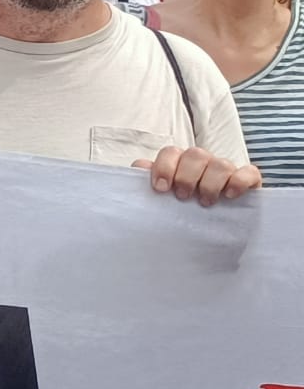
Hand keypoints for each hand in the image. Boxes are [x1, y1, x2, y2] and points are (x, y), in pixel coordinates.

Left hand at [137, 146, 260, 205]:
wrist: (209, 236)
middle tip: (183, 197)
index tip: (161, 188)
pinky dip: (239, 181)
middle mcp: (202, 163)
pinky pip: (249, 172)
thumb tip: (139, 166)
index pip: (170, 152)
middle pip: (196, 154)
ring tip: (205, 203)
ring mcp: (225, 171)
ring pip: (221, 163)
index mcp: (179, 164)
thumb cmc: (180, 213)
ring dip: (211, 183)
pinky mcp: (248, 181)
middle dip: (186, 176)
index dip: (164, 167)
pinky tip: (230, 196)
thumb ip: (147, 183)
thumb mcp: (161, 201)